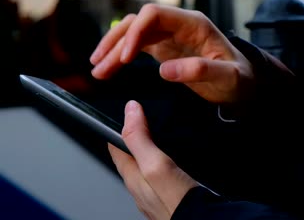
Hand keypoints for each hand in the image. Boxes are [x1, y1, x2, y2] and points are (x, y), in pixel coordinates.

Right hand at [90, 4, 253, 103]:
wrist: (242, 84)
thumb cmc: (239, 78)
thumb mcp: (228, 77)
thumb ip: (201, 71)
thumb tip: (164, 70)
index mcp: (194, 24)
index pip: (154, 14)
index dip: (136, 32)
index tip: (124, 58)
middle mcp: (179, 25)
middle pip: (138, 22)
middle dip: (116, 42)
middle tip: (100, 65)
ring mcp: (170, 36)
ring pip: (133, 34)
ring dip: (113, 50)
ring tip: (97, 70)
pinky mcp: (165, 49)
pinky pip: (136, 47)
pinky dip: (120, 57)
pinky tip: (109, 69)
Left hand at [108, 100, 198, 219]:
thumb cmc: (178, 203)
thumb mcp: (156, 165)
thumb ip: (141, 138)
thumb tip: (130, 110)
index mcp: (133, 178)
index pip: (116, 148)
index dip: (121, 127)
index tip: (127, 112)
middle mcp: (142, 188)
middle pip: (133, 158)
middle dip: (137, 138)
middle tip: (144, 120)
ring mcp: (158, 195)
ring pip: (149, 168)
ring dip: (153, 151)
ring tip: (160, 136)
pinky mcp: (174, 198)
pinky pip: (165, 177)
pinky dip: (168, 165)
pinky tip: (179, 162)